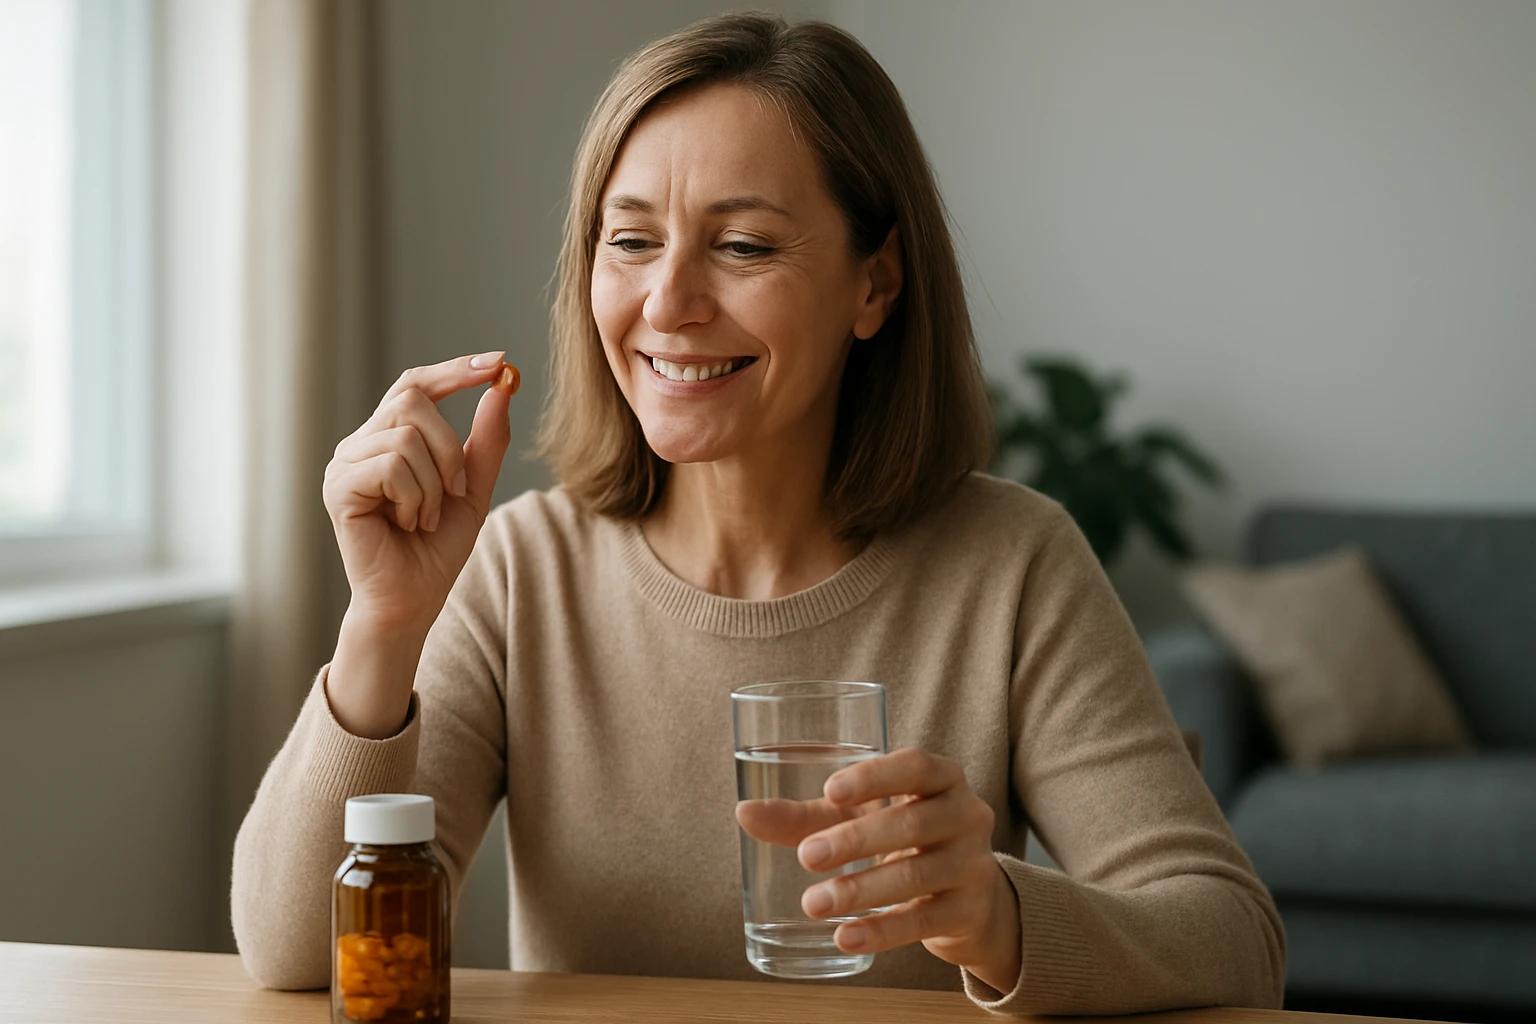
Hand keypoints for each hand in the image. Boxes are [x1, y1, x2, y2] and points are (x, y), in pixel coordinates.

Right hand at [323, 351, 515, 634]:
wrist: (412, 601)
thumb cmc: (436, 549)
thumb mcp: (473, 489)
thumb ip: (486, 441)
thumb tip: (501, 386)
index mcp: (387, 438)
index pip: (415, 385)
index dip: (455, 370)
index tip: (498, 362)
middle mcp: (360, 444)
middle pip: (413, 400)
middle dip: (449, 446)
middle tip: (455, 491)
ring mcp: (345, 463)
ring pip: (407, 436)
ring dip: (434, 484)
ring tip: (425, 517)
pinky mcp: (338, 487)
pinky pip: (392, 466)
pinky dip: (416, 497)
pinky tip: (409, 523)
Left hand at [735, 747, 1021, 991]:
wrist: (970, 898)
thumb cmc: (903, 841)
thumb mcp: (862, 820)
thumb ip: (807, 817)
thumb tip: (744, 813)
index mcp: (941, 778)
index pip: (915, 766)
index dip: (875, 777)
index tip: (830, 790)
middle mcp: (966, 814)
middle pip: (911, 823)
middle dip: (855, 840)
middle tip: (807, 856)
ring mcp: (973, 864)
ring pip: (917, 875)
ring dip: (861, 890)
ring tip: (813, 904)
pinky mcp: (969, 910)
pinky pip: (924, 921)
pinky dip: (882, 931)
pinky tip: (845, 937)